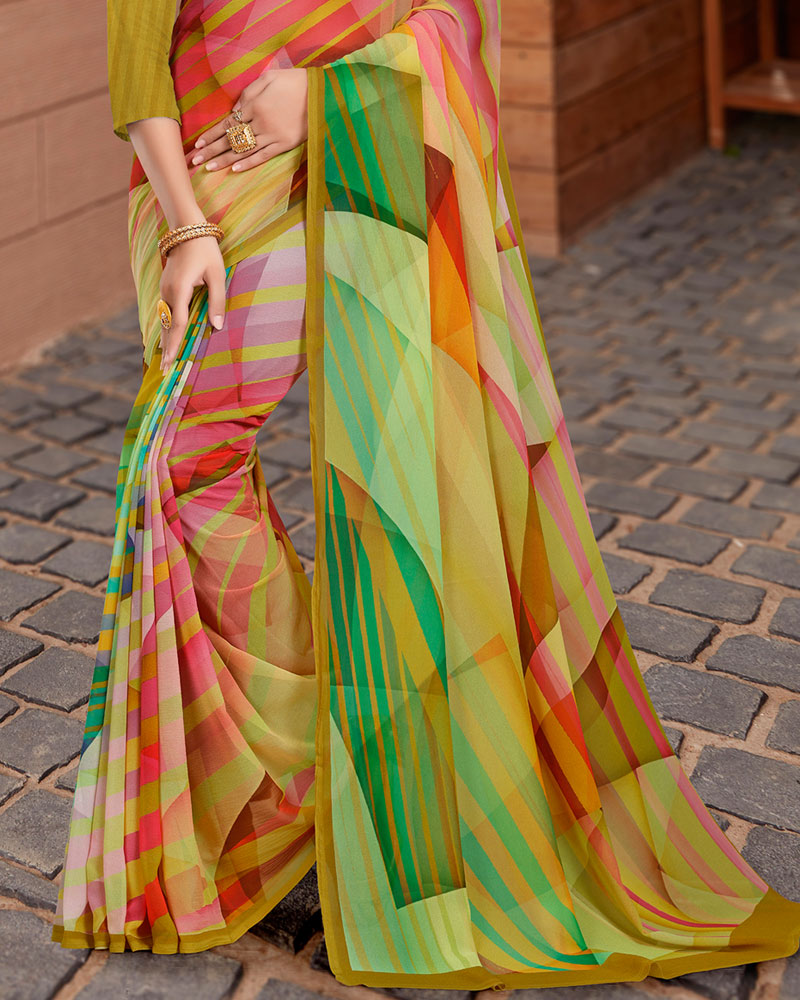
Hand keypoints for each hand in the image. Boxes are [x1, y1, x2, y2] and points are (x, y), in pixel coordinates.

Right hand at [159, 236, 226, 371]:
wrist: (187, 228)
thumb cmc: (205, 250)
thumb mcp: (217, 275)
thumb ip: (217, 301)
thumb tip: (217, 327)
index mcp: (179, 290)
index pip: (178, 324)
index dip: (175, 345)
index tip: (170, 362)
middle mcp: (167, 292)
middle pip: (167, 326)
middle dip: (166, 348)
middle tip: (164, 371)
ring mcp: (164, 289)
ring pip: (164, 320)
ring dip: (165, 340)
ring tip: (165, 360)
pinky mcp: (166, 287)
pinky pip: (166, 312)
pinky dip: (167, 327)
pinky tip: (167, 339)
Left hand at [185, 68, 307, 173]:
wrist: (322, 93)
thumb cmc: (294, 82)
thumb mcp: (268, 78)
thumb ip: (248, 93)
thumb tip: (235, 110)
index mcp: (254, 104)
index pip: (227, 122)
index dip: (211, 134)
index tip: (198, 144)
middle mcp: (260, 122)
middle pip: (230, 139)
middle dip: (211, 150)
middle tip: (195, 161)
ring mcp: (272, 135)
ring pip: (243, 150)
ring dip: (224, 160)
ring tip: (209, 169)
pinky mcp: (284, 144)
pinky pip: (263, 156)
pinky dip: (248, 163)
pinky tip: (234, 170)